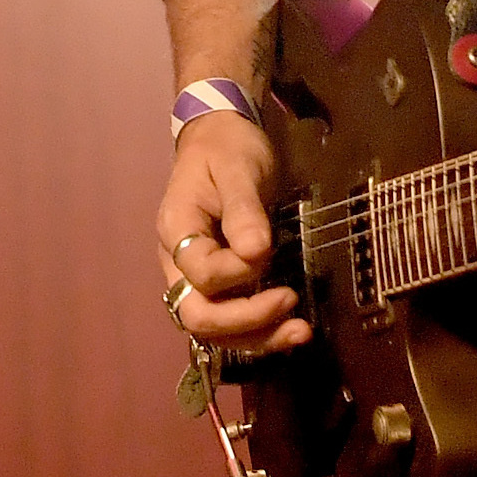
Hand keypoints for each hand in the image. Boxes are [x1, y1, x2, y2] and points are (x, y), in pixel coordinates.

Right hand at [156, 113, 308, 353]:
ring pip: (214, 329)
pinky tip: (291, 329)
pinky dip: (260, 331)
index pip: (201, 274)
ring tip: (301, 332)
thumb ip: (243, 210)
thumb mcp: (237, 168)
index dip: (238, 274)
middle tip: (290, 301)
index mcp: (176, 231)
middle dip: (245, 322)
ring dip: (256, 337)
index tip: (268, 250)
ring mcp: (195, 277)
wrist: (221, 139)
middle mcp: (177, 264)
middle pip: (198, 316)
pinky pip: (230, 320)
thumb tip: (256, 253)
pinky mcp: (218, 284)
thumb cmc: (227, 149)